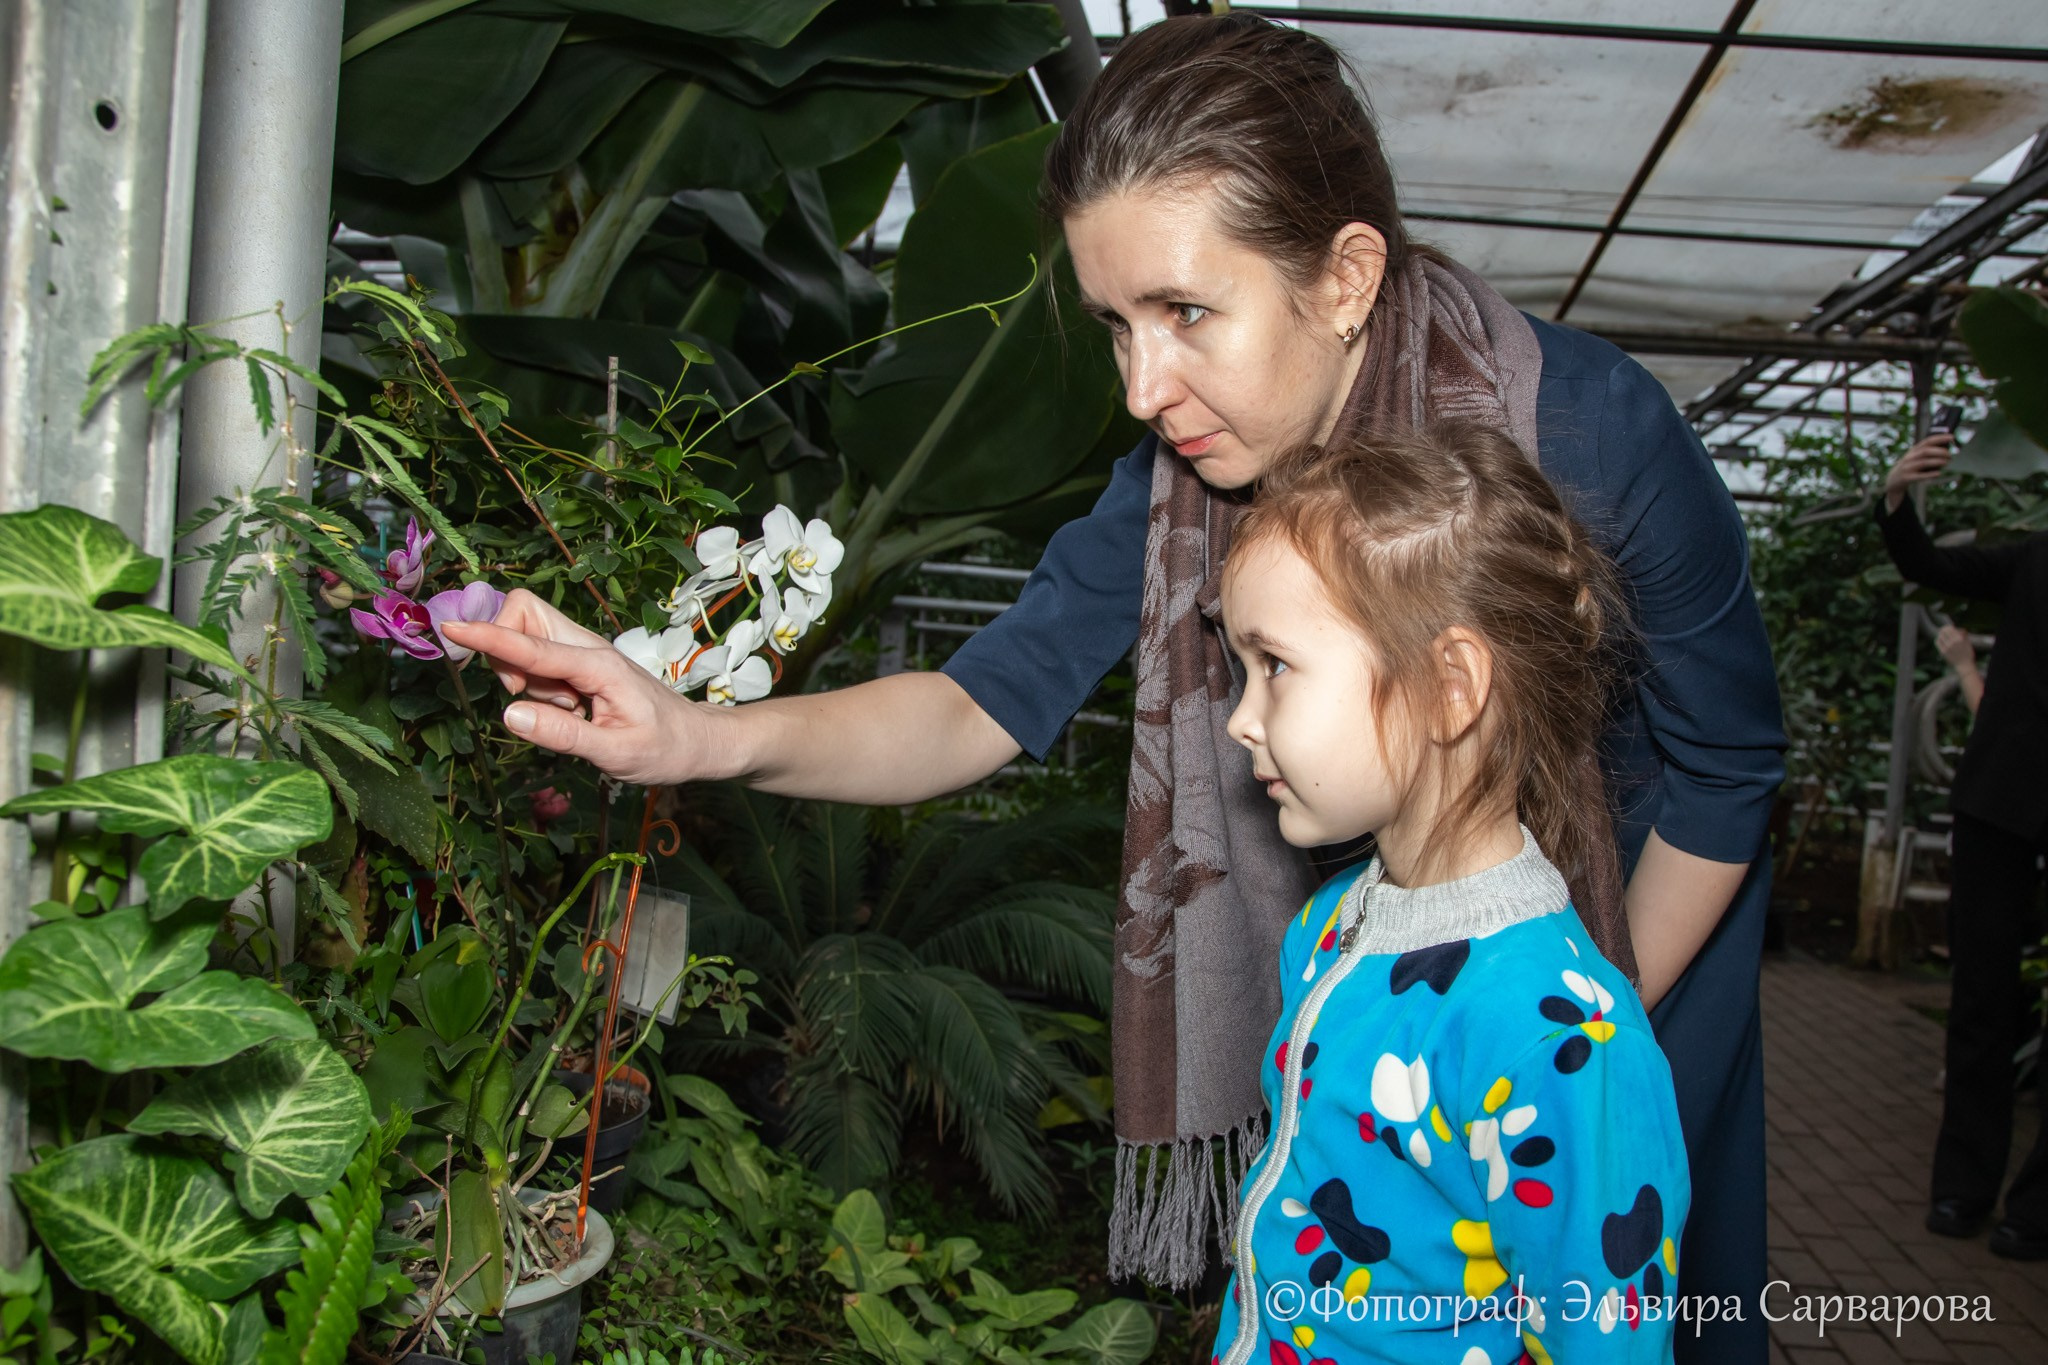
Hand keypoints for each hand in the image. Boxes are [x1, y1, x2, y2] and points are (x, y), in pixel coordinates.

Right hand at [439, 589, 734, 786]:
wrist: (699, 741)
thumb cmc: (665, 749)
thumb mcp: (616, 754)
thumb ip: (563, 735)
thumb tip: (510, 713)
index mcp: (598, 665)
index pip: (530, 643)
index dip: (487, 636)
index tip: (449, 627)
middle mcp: (588, 649)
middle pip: (525, 614)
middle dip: (504, 646)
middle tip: (525, 694)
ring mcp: (583, 654)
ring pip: (527, 638)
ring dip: (524, 673)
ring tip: (566, 712)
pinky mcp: (580, 666)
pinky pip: (539, 661)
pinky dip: (538, 685)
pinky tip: (570, 711)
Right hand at [1883, 434, 1954, 511]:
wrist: (1893, 480)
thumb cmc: (1910, 467)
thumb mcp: (1915, 457)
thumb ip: (1928, 452)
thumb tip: (1947, 449)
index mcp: (1913, 450)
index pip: (1927, 441)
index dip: (1940, 438)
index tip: (1952, 437)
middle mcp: (1909, 457)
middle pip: (1926, 451)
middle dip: (1940, 452)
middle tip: (1950, 455)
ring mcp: (1907, 467)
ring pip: (1924, 462)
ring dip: (1937, 461)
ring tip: (1947, 462)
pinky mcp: (1907, 478)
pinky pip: (1920, 476)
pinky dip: (1930, 474)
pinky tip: (1939, 473)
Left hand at [1935, 623, 1976, 671]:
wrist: (1964, 665)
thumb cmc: (1967, 653)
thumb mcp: (1968, 642)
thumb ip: (1963, 635)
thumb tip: (1958, 628)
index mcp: (1959, 639)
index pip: (1950, 628)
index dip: (1948, 627)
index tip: (1949, 627)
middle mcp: (1952, 642)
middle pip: (1943, 631)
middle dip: (1944, 629)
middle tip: (1944, 629)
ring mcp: (1947, 647)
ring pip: (1939, 636)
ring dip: (1941, 634)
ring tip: (1942, 634)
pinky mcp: (1943, 652)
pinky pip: (1937, 642)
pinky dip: (1938, 639)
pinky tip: (1940, 639)